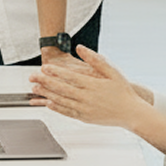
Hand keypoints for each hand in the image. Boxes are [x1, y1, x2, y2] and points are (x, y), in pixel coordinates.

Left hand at [29, 45, 143, 128]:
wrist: (132, 114)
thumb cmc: (123, 92)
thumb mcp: (112, 72)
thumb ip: (95, 59)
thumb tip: (80, 48)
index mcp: (93, 85)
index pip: (70, 77)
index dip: (55, 72)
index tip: (44, 68)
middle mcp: (87, 98)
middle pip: (61, 89)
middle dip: (45, 82)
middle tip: (33, 77)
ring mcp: (85, 109)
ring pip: (61, 101)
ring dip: (46, 95)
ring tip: (35, 89)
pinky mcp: (85, 118)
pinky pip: (67, 112)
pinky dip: (56, 108)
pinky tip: (47, 103)